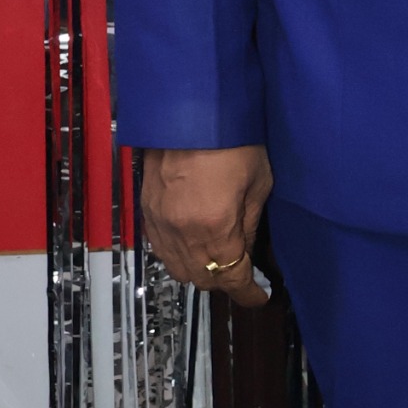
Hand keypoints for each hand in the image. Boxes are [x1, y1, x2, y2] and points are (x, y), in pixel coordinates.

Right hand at [141, 145, 273, 306]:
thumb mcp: (258, 184)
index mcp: (215, 229)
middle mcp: (183, 233)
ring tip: (220, 261)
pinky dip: (179, 256)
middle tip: (244, 273)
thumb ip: (250, 225)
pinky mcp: (147, 211)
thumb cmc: (233, 140)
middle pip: (203, 279)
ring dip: (201, 272)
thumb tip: (246, 252)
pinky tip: (194, 246)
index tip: (260, 296)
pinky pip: (161, 249)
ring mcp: (160, 223)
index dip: (248, 293)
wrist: (190, 111)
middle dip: (226, 281)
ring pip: (178, 269)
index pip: (232, 278)